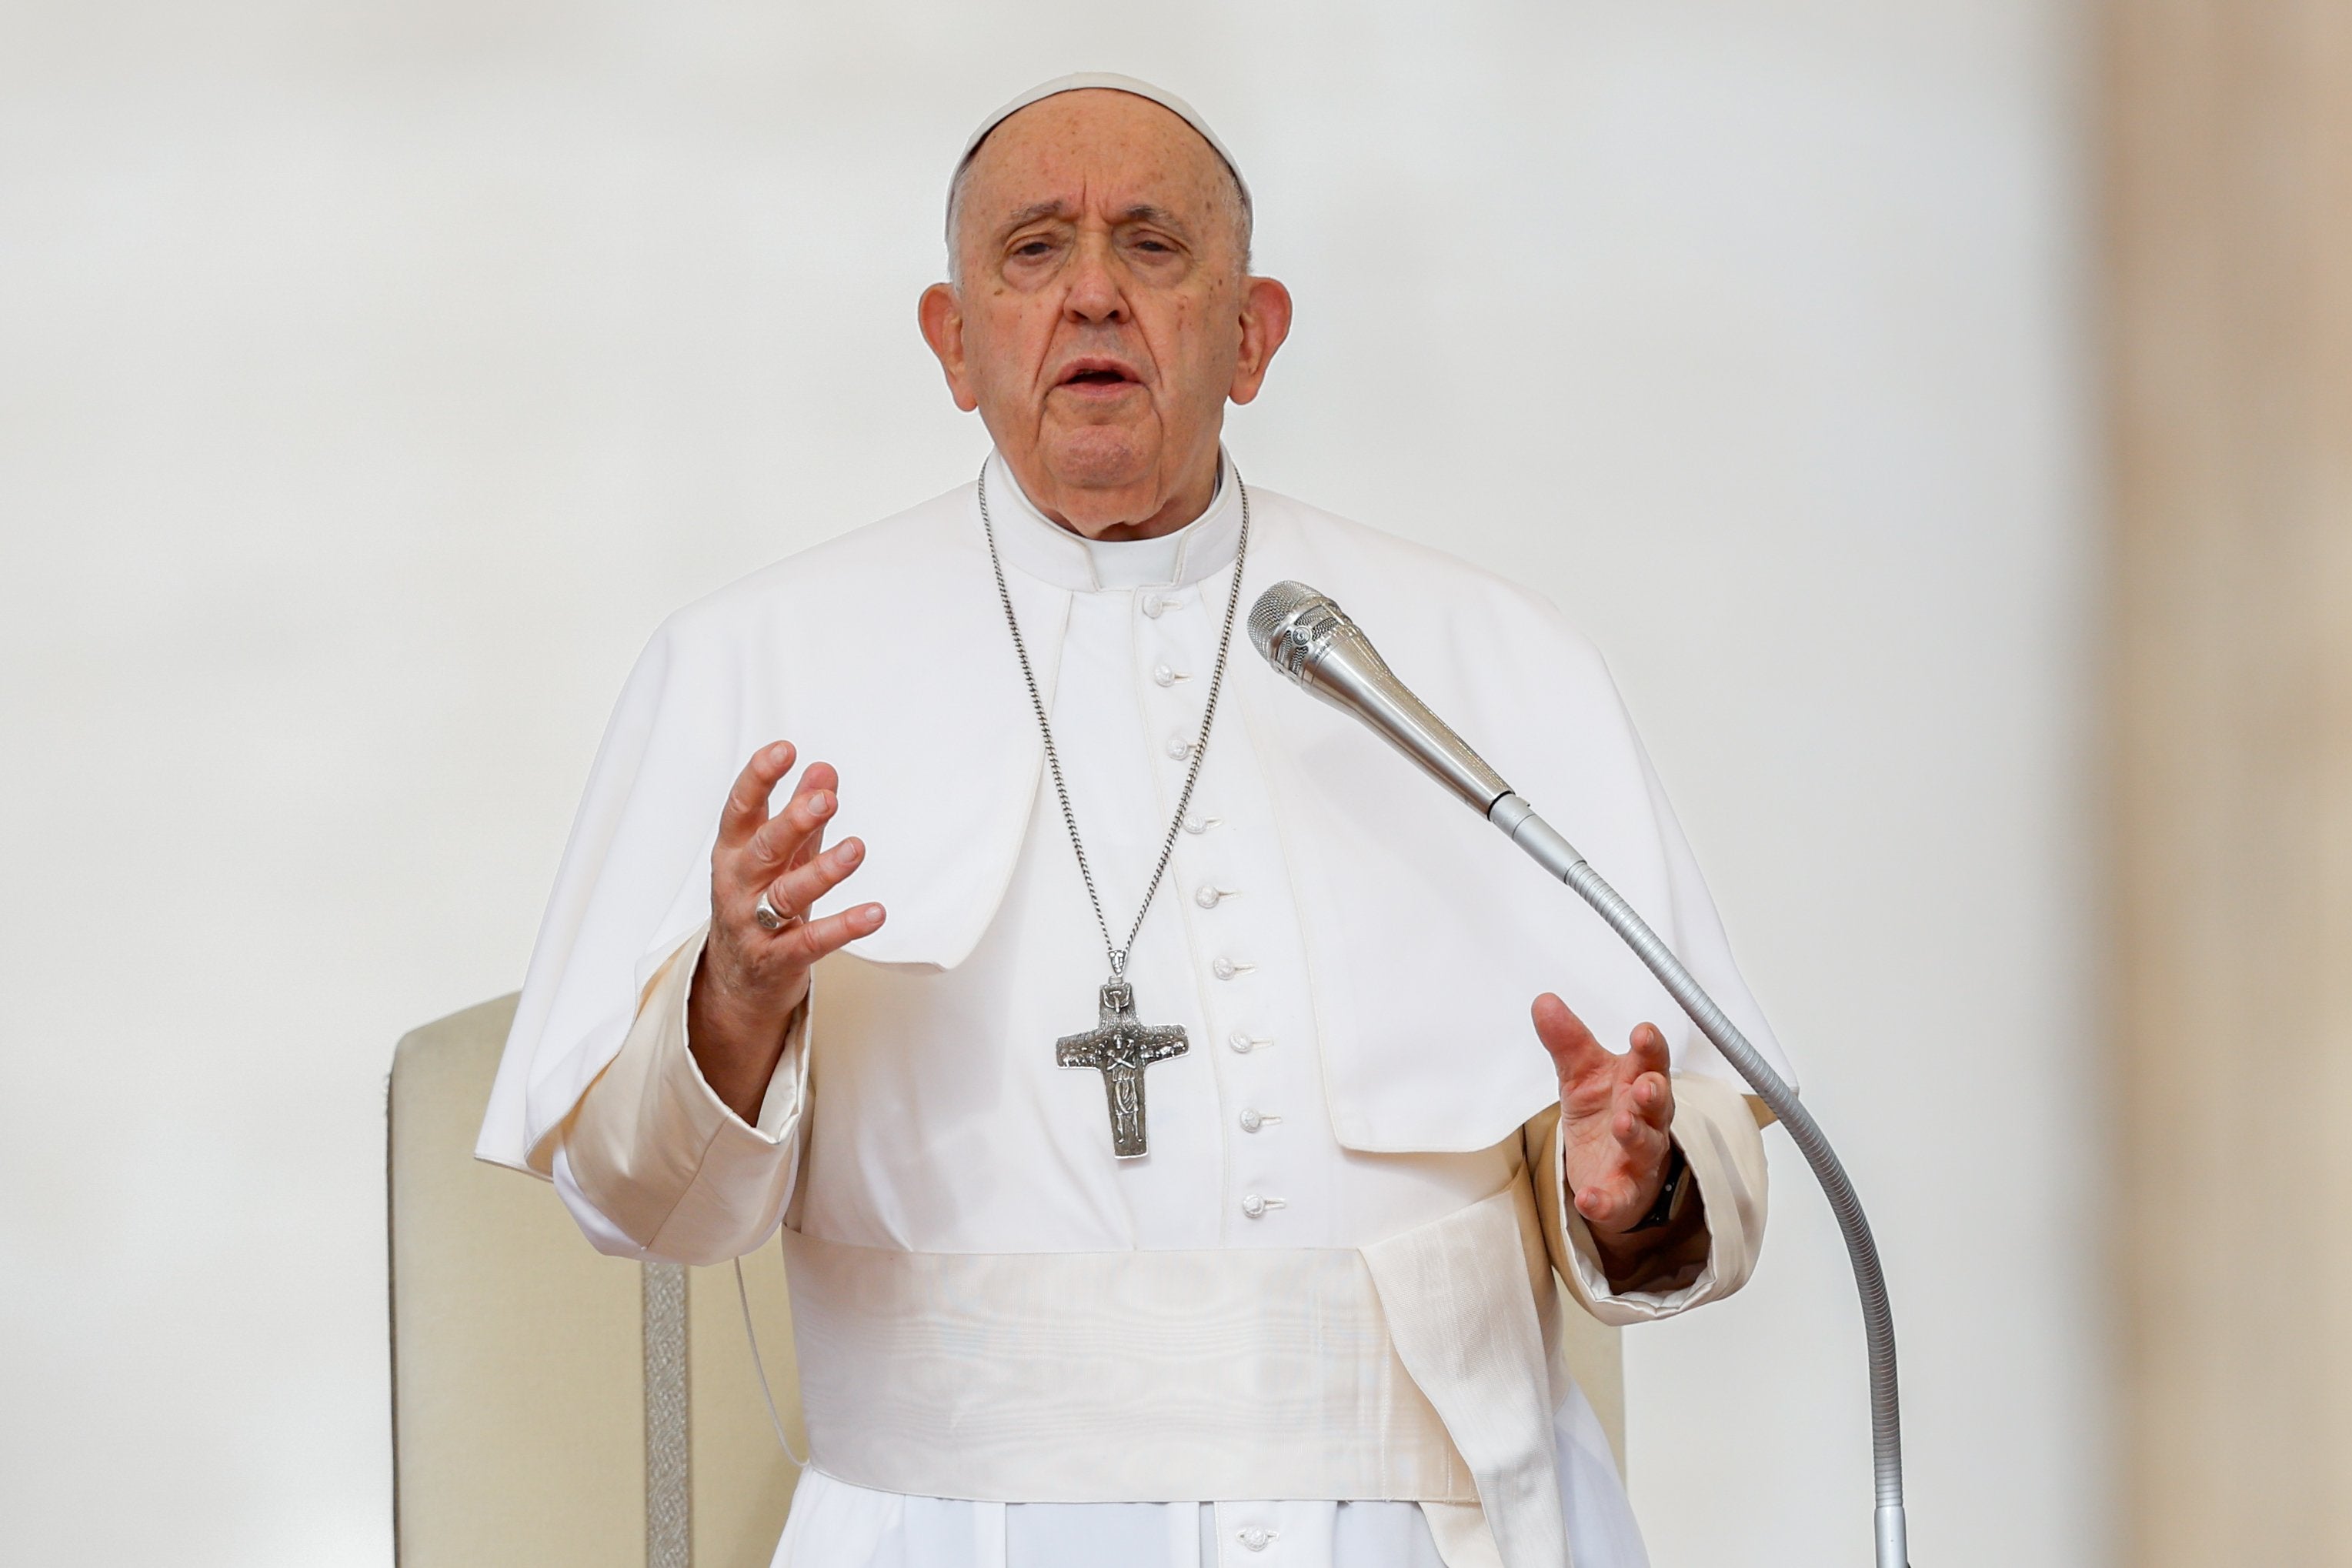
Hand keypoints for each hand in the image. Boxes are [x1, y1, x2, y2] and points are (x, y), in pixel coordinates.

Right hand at [689, 741, 884, 1120]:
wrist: (737, 980)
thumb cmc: (758, 902)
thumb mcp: (777, 856)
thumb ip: (800, 815)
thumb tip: (824, 769)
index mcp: (733, 851)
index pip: (740, 809)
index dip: (758, 778)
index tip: (784, 749)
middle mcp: (737, 885)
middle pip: (763, 848)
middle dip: (793, 822)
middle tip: (826, 800)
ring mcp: (753, 925)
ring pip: (787, 894)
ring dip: (823, 871)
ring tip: (856, 849)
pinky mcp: (777, 959)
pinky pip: (812, 942)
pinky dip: (844, 927)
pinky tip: (875, 913)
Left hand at [1532, 993, 1680, 1258]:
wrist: (1607, 1165)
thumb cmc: (1605, 1109)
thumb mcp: (1582, 1073)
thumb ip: (1566, 1040)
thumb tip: (1544, 1002)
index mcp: (1636, 1082)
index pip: (1650, 1060)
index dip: (1649, 1047)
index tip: (1642, 1033)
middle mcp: (1646, 1118)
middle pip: (1657, 1103)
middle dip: (1652, 1092)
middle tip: (1644, 1085)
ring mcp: (1638, 1157)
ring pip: (1644, 1145)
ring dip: (1635, 1134)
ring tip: (1622, 1124)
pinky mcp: (1623, 1193)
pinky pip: (1617, 1198)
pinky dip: (1604, 1200)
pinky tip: (1589, 1198)